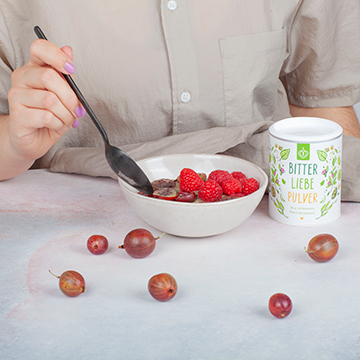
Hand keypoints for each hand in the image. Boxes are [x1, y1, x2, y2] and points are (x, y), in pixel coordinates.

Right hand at [6, 39, 83, 161]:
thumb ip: (67, 76)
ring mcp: (16, 96)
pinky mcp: (17, 115)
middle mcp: (22, 78)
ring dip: (65, 114)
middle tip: (76, 110)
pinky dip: (57, 124)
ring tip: (66, 120)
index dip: (57, 56)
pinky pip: (46, 116)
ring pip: (49, 99)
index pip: (39, 48)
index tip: (71, 69)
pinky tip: (55, 125)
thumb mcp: (63, 96)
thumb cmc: (49, 116)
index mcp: (34, 68)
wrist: (34, 140)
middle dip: (70, 97)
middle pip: (48, 76)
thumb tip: (68, 50)